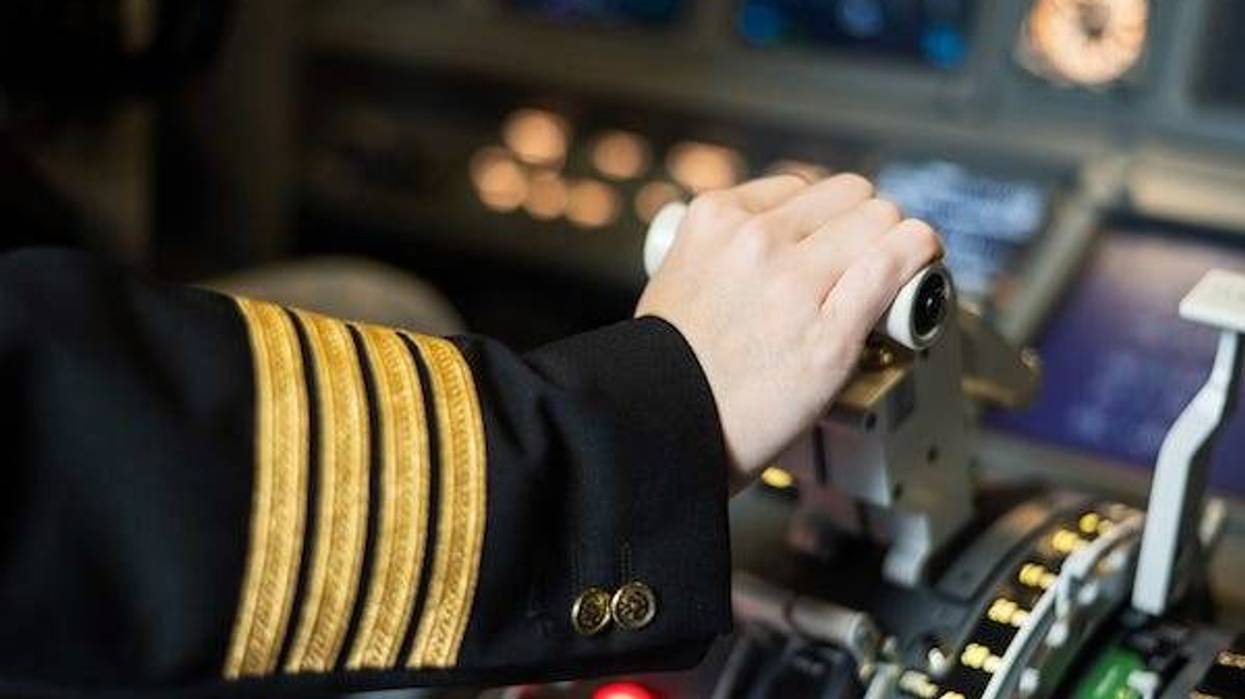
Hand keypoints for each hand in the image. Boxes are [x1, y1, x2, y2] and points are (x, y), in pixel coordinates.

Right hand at [636, 173, 941, 487]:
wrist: (661, 432)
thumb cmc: (666, 369)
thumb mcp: (676, 276)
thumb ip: (723, 249)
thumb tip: (776, 242)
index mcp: (715, 219)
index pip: (801, 187)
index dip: (823, 217)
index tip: (831, 242)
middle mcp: (756, 240)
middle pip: (851, 195)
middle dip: (865, 223)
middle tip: (867, 256)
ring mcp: (795, 284)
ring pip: (882, 221)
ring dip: (897, 241)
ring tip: (897, 266)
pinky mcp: (831, 333)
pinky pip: (896, 265)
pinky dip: (919, 258)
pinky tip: (923, 265)